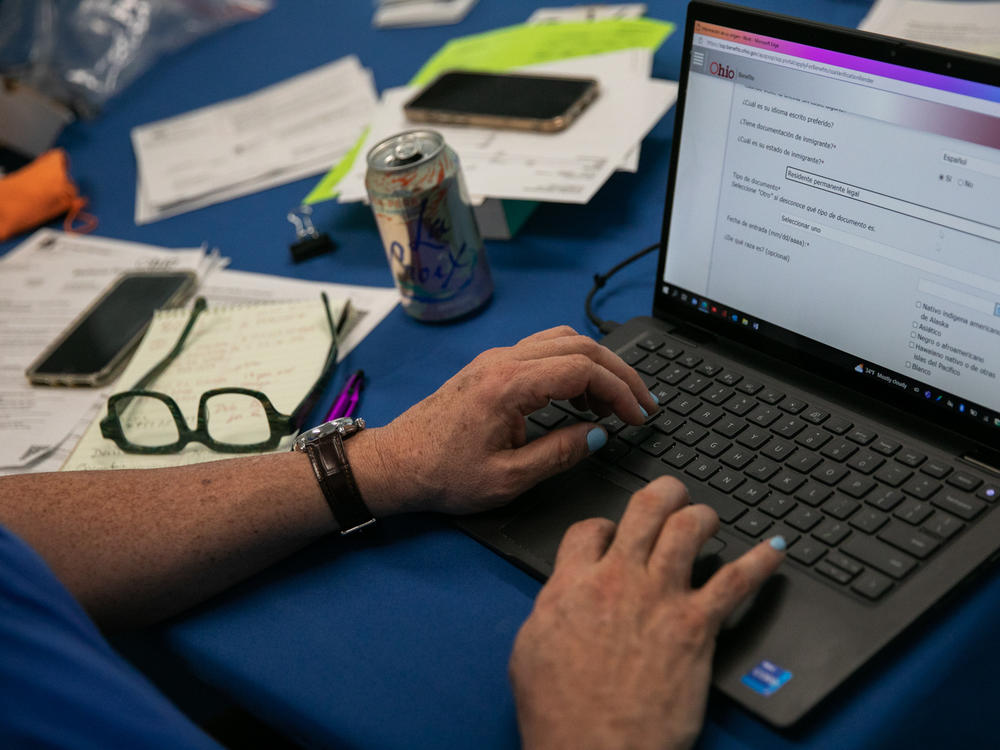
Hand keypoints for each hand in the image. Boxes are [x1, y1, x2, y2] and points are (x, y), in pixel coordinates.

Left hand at [354, 326, 657, 516]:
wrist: (396, 463)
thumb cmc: (442, 474)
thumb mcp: (508, 478)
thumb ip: (559, 453)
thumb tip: (599, 435)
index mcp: (508, 385)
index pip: (583, 368)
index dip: (621, 391)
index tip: (639, 417)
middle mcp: (503, 361)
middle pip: (580, 346)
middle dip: (620, 373)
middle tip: (644, 403)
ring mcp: (496, 359)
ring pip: (563, 340)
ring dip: (597, 364)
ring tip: (613, 404)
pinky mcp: (491, 366)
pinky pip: (543, 349)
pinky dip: (572, 364)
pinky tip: (578, 397)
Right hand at [508, 476, 784, 749]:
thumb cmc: (559, 712)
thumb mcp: (530, 648)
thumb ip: (552, 607)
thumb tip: (563, 594)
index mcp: (572, 583)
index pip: (589, 527)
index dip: (602, 525)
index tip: (610, 534)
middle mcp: (618, 579)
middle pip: (645, 508)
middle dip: (663, 492)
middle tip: (672, 494)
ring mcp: (660, 599)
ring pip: (689, 528)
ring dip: (702, 515)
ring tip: (708, 518)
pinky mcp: (696, 627)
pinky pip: (737, 581)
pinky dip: (761, 561)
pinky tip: (775, 548)